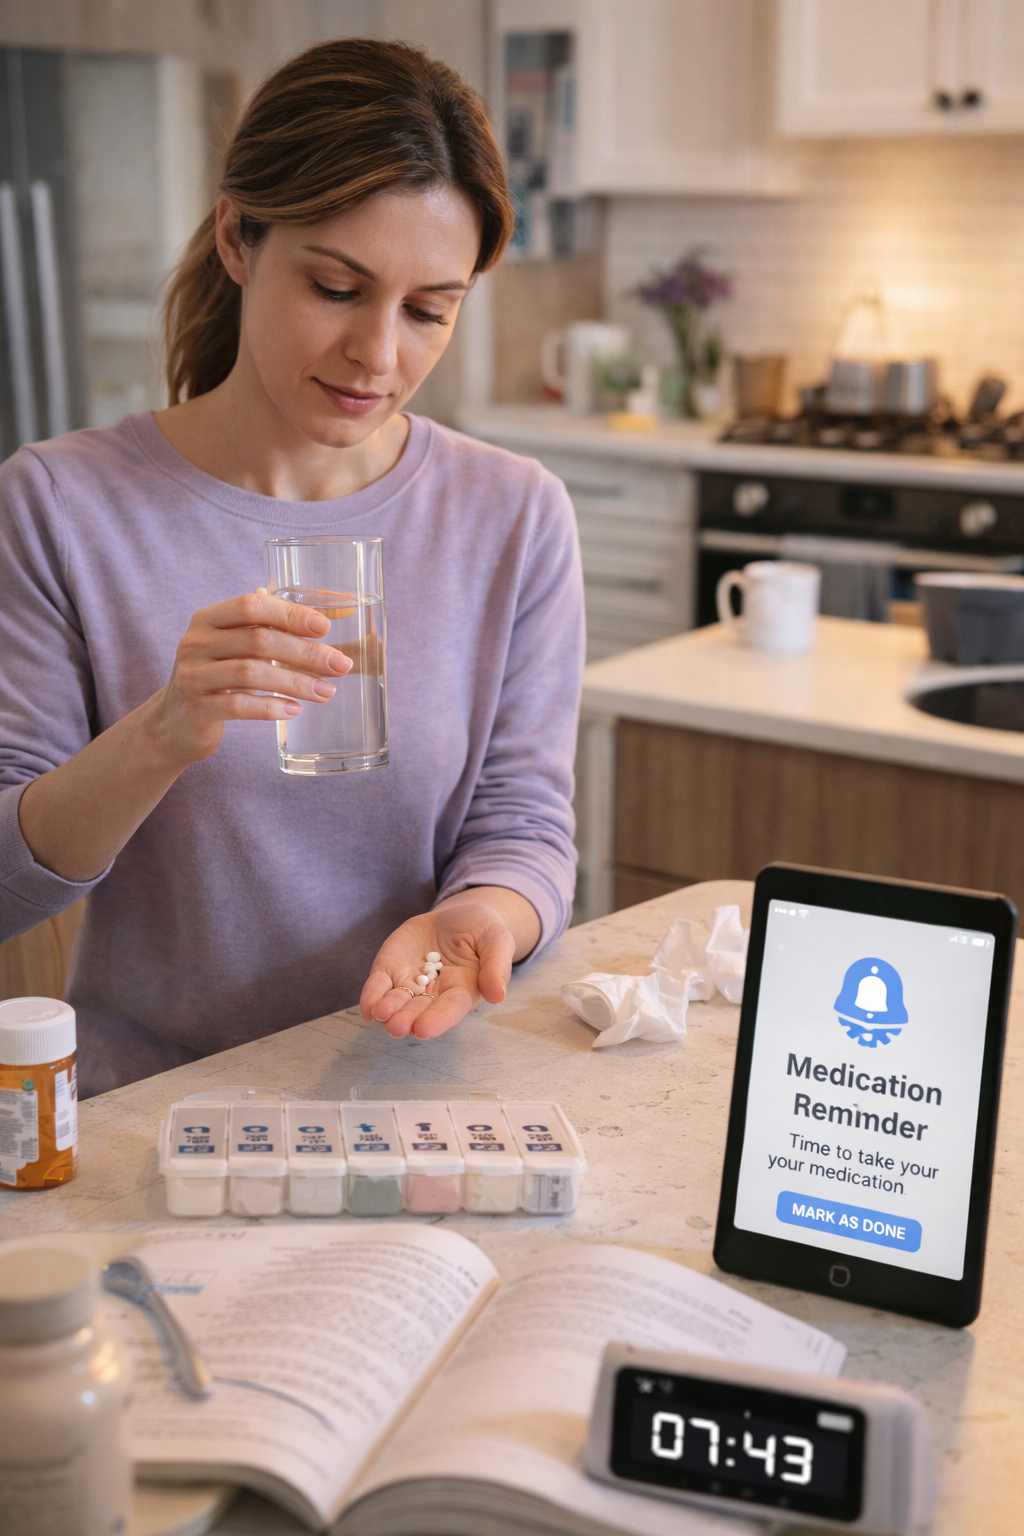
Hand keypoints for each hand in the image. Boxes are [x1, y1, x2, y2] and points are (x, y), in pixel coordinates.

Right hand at [145, 588, 352, 766]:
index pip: (251, 605)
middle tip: (340, 665)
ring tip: (326, 692)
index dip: (289, 614)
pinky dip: (270, 708)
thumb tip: (329, 612)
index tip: (324, 627)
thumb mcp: (233, 646)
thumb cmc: (217, 676)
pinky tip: (294, 710)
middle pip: (258, 640)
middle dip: (305, 653)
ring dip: (295, 683)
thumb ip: (267, 628)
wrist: (174, 722)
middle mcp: (196, 642)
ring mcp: (193, 675)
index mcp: (209, 618)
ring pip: (251, 673)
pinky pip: (238, 706)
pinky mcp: (196, 708)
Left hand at [360, 898, 516, 1039]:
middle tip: (397, 1026)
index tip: (424, 1029)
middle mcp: (434, 993)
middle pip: (419, 1011)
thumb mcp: (497, 939)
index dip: (437, 1020)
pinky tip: (368, 1006)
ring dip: (388, 1011)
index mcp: (463, 991)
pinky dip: (372, 996)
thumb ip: (497, 965)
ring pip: (397, 1001)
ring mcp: (411, 982)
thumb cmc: (482, 930)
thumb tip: (497, 996)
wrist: (458, 915)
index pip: (450, 1009)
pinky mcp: (391, 967)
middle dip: (407, 1019)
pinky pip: (379, 984)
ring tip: (380, 1014)